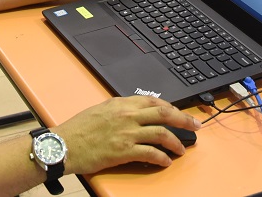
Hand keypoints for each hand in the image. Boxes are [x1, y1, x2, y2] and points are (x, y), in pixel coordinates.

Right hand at [55, 96, 200, 173]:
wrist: (65, 144)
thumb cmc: (78, 129)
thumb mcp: (100, 110)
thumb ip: (120, 110)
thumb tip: (136, 114)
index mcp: (121, 103)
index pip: (153, 100)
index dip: (171, 107)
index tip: (179, 112)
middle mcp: (127, 115)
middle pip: (164, 113)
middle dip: (184, 119)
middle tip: (196, 125)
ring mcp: (127, 133)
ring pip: (161, 133)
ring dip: (176, 142)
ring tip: (181, 148)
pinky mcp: (124, 151)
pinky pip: (151, 153)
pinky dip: (162, 158)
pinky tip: (166, 161)